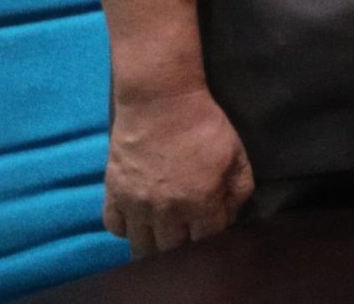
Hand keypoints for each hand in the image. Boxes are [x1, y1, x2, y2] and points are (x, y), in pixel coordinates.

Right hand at [102, 84, 253, 256]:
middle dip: (183, 250)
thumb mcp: (237, 153)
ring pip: (142, 247)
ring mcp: (136, 205)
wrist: (159, 102)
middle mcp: (167, 211)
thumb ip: (240, 189)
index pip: (207, 242)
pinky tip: (137, 222)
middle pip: (173, 251)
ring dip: (153, 248)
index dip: (213, 242)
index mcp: (201, 202)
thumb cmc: (203, 124)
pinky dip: (126, 230)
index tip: (211, 236)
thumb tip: (232, 215)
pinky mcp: (113, 194)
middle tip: (186, 242)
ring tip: (160, 244)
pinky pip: (115, 228)